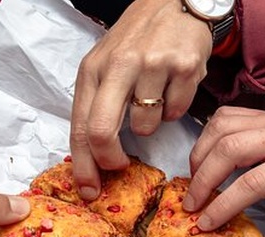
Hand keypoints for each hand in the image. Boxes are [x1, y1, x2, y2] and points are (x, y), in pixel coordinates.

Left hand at [70, 0, 211, 198]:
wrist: (175, 1)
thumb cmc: (136, 40)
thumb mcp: (105, 64)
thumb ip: (97, 105)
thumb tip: (93, 157)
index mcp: (93, 69)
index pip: (80, 126)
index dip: (84, 165)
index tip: (89, 190)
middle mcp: (118, 65)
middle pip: (102, 131)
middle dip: (109, 160)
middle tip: (120, 166)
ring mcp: (152, 65)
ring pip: (145, 126)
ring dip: (150, 124)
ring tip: (153, 97)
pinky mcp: (184, 67)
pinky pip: (176, 112)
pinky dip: (174, 108)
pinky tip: (172, 85)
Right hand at [182, 106, 264, 236]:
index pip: (253, 183)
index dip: (224, 205)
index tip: (206, 224)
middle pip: (229, 149)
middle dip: (203, 180)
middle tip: (191, 205)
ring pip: (220, 129)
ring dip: (199, 158)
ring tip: (195, 184)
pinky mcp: (258, 113)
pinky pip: (222, 118)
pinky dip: (206, 140)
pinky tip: (205, 161)